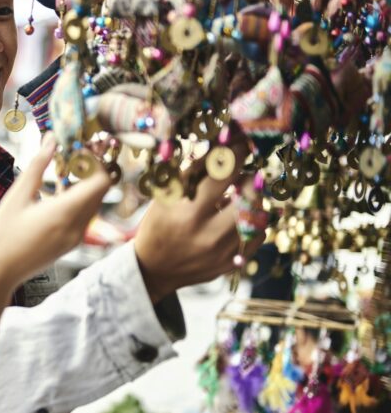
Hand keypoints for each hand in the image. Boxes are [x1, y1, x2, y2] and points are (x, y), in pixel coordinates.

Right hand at [0, 136, 110, 290]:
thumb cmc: (1, 236)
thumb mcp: (17, 196)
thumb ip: (38, 166)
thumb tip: (52, 139)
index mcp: (66, 213)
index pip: (101, 181)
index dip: (95, 162)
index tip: (79, 149)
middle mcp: (77, 227)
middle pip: (100, 191)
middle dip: (90, 170)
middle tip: (71, 154)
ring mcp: (75, 238)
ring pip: (93, 203)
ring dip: (83, 185)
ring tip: (61, 171)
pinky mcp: (70, 244)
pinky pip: (83, 216)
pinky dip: (77, 200)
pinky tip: (55, 192)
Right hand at [132, 137, 265, 302]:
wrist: (154, 268)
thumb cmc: (158, 224)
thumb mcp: (165, 196)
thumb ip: (193, 172)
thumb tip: (221, 147)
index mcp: (187, 212)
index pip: (222, 174)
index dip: (236, 154)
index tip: (241, 144)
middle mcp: (207, 234)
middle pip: (249, 197)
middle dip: (249, 179)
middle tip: (241, 175)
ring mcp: (222, 252)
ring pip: (258, 217)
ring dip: (253, 200)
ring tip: (241, 194)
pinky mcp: (231, 264)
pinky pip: (257, 237)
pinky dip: (253, 221)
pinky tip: (239, 216)